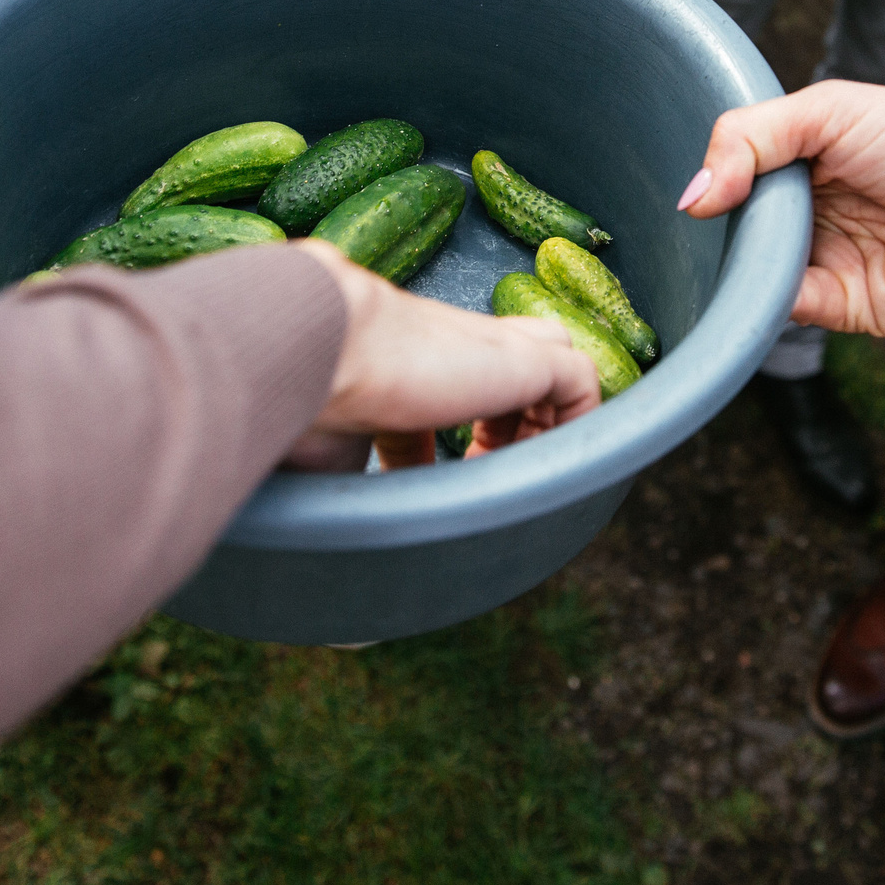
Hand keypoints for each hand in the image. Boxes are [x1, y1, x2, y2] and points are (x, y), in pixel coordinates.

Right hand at [279, 243, 599, 469]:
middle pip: (516, 363)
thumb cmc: (302, 399)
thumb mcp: (335, 443)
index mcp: (408, 354)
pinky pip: (581, 380)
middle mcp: (455, 343)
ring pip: (554, 362)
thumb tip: (357, 542)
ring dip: (539, 429)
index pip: (454, 382)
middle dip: (512, 424)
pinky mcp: (525, 359)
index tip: (438, 476)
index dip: (459, 434)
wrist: (313, 348)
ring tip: (500, 473)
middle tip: (478, 471)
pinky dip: (572, 424)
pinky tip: (529, 463)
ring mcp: (493, 346)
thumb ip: (360, 469)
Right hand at [677, 81, 884, 342]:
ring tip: (729, 245)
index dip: (710, 172)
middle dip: (714, 221)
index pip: (734, 164)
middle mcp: (810, 207)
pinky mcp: (840, 306)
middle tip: (701, 217)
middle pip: (734, 220)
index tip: (688, 181)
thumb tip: (691, 194)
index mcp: (807, 154)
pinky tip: (754, 280)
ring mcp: (823, 257)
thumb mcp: (833, 110)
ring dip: (734, 262)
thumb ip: (751, 138)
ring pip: (749, 268)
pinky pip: (781, 308)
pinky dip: (760, 299)